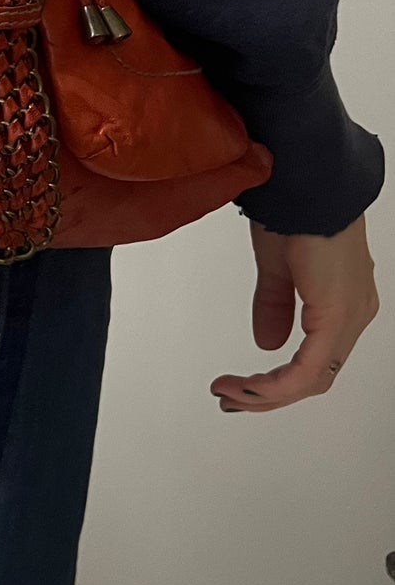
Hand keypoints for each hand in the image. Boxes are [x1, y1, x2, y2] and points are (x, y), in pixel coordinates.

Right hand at [210, 217, 378, 412]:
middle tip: (230, 398)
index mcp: (343, 302)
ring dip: (267, 393)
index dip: (276, 381)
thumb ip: (276, 305)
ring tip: (230, 393)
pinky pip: (309, 368)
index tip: (238, 386)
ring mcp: (351, 317)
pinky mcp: (339, 316)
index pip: (314, 361)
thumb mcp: (279, 266)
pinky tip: (250, 386)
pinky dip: (277, 384)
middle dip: (267, 395)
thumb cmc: (297, 210)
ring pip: (312, 379)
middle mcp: (354, 315)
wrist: (309, 185)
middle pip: (314, 378)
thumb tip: (268, 343)